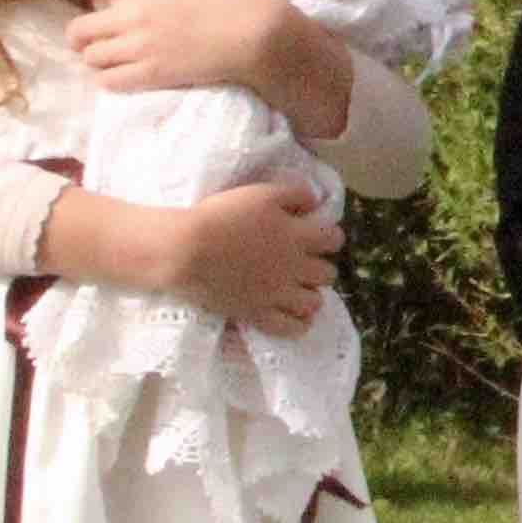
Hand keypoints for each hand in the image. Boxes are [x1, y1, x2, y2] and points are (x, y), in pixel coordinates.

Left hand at [67, 0, 297, 94]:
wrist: (257, 36)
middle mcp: (133, 16)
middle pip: (79, 28)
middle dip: (79, 35)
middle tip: (90, 38)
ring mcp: (141, 48)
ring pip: (92, 57)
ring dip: (95, 58)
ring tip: (109, 58)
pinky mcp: (153, 75)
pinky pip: (110, 82)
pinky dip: (108, 80)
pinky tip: (119, 76)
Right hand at [169, 182, 338, 334]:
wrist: (187, 250)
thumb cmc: (222, 216)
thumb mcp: (261, 193)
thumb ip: (294, 194)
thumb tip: (315, 202)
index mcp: (298, 237)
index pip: (334, 240)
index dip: (330, 237)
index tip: (318, 236)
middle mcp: (295, 268)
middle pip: (328, 273)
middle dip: (320, 267)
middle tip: (304, 264)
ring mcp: (278, 295)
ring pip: (314, 302)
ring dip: (311, 295)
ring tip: (298, 290)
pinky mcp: (258, 314)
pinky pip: (291, 328)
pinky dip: (299, 324)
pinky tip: (295, 317)